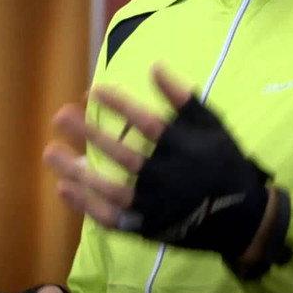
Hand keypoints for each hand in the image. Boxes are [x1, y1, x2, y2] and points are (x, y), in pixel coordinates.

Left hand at [42, 64, 273, 268]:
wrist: (242, 217)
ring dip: (77, 170)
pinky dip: (86, 205)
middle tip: (60, 116)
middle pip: (120, 154)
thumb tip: (155, 66)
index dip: (118, 106)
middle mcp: (165, 177)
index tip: (92, 91)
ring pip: (108, 188)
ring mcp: (154, 204)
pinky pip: (111, 218)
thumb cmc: (224, 163)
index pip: (144, 123)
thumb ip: (183, 98)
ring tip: (50, 153)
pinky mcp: (146, 226)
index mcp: (181, 149)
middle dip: (88, 134)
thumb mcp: (212, 125)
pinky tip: (63, 187)